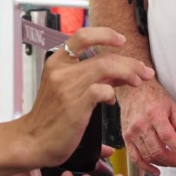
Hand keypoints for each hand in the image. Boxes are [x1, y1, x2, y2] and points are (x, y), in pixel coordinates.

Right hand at [14, 26, 152, 166]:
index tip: (121, 40)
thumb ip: (91, 76)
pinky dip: (113, 93)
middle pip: (104, 55)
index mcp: (57, 62)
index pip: (82, 35)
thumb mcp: (66, 89)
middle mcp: (61, 70)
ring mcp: (67, 86)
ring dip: (128, 73)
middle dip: (130, 63)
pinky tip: (112, 101)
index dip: (105, 34)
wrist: (32, 141)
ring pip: (107, 68)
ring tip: (137, 82)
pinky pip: (102, 90)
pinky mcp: (75, 105)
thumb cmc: (50, 117)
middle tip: (144, 71)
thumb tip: (119, 72)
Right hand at [118, 80, 175, 175]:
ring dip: (162, 163)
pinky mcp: (126, 138)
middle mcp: (141, 124)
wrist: (132, 92)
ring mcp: (132, 132)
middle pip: (157, 149)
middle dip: (172, 160)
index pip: (167, 136)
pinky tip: (156, 170)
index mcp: (154, 114)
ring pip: (147, 156)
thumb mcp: (172, 106)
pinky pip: (135, 157)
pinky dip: (145, 167)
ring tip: (172, 163)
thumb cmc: (153, 97)